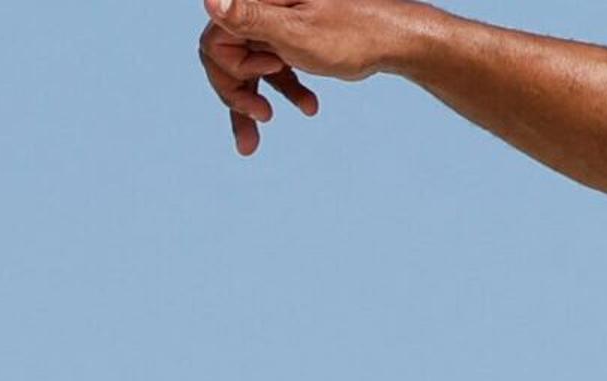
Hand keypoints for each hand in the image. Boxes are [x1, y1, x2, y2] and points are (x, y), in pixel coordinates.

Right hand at [199, 0, 421, 154]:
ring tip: (256, 140)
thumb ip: (251, 19)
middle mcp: (260, 8)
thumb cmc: (352, 34)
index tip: (271, 76)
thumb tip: (210, 0)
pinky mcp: (289, 41)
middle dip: (238, 94)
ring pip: (248, 68)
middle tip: (263, 119)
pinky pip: (272, 70)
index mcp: (257, 1)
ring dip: (255, 102)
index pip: (214, 42)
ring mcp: (274, 25)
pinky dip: (286, 91)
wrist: (396, 39)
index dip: (233, 70)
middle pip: (226, 57)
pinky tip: (310, 109)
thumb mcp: (297, 33)